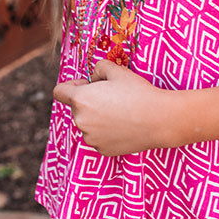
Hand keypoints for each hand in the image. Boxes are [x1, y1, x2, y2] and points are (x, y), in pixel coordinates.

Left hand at [53, 58, 173, 155]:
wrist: (159, 119)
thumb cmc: (138, 92)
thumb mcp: (117, 70)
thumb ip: (98, 68)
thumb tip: (93, 78)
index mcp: (80, 100)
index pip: (59, 91)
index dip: (72, 85)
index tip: (88, 84)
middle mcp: (80, 121)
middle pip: (77, 108)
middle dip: (89, 101)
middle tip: (112, 97)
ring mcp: (91, 138)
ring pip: (88, 124)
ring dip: (98, 118)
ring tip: (121, 112)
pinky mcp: (102, 150)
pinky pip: (99, 137)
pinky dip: (107, 132)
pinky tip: (124, 125)